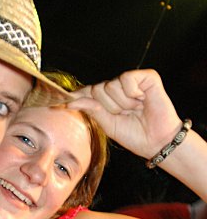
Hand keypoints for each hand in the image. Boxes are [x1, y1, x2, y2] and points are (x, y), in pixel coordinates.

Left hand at [68, 69, 182, 159]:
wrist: (157, 141)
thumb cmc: (134, 134)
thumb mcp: (107, 124)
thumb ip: (91, 109)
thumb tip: (70, 101)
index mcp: (108, 99)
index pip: (88, 91)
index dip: (78, 96)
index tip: (61, 103)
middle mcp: (118, 87)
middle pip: (97, 89)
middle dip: (109, 107)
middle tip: (125, 115)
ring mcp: (132, 81)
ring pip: (110, 85)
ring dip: (122, 103)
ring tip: (136, 109)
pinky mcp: (147, 77)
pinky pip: (126, 79)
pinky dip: (132, 93)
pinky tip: (142, 99)